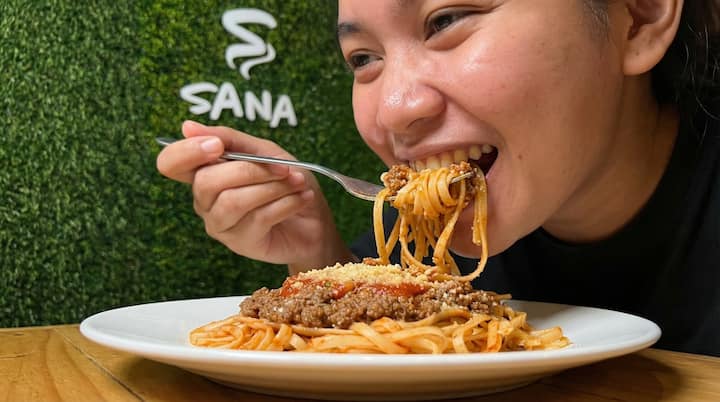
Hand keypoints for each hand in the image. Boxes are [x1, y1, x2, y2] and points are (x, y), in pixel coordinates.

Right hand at [156, 120, 353, 271]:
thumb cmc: (287, 181)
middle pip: (206, 182)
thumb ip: (229, 138)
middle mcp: (205, 200)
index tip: (217, 146)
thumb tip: (187, 126)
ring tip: (296, 182)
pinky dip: (286, 203)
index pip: (170, 163)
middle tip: (283, 167)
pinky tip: (300, 198)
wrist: (316, 219)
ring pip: (233, 201)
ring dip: (272, 187)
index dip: (186, 152)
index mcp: (205, 172)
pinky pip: (258, 218)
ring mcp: (220, 224)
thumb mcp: (263, 150)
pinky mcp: (241, 243)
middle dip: (250, 170)